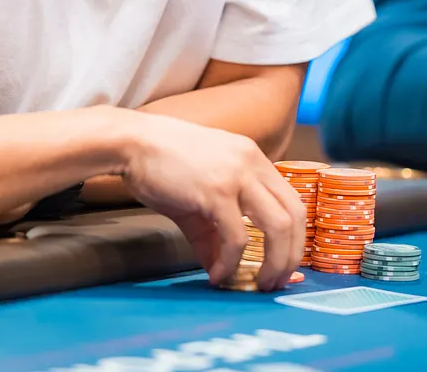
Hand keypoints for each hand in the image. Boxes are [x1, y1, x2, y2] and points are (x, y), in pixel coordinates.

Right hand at [116, 113, 304, 290]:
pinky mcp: (216, 191)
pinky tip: (218, 274)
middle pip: (296, 215)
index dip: (296, 238)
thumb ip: (214, 233)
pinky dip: (232, 262)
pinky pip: (237, 236)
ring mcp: (237, 175)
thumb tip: (222, 270)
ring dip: (274, 262)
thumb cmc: (161, 166)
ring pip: (279, 226)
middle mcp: (253, 163)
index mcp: (254, 159)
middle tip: (277, 282)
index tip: (285, 264)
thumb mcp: (198, 197)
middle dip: (292, 255)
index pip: (293, 201)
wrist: (131, 143)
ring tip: (258, 283)